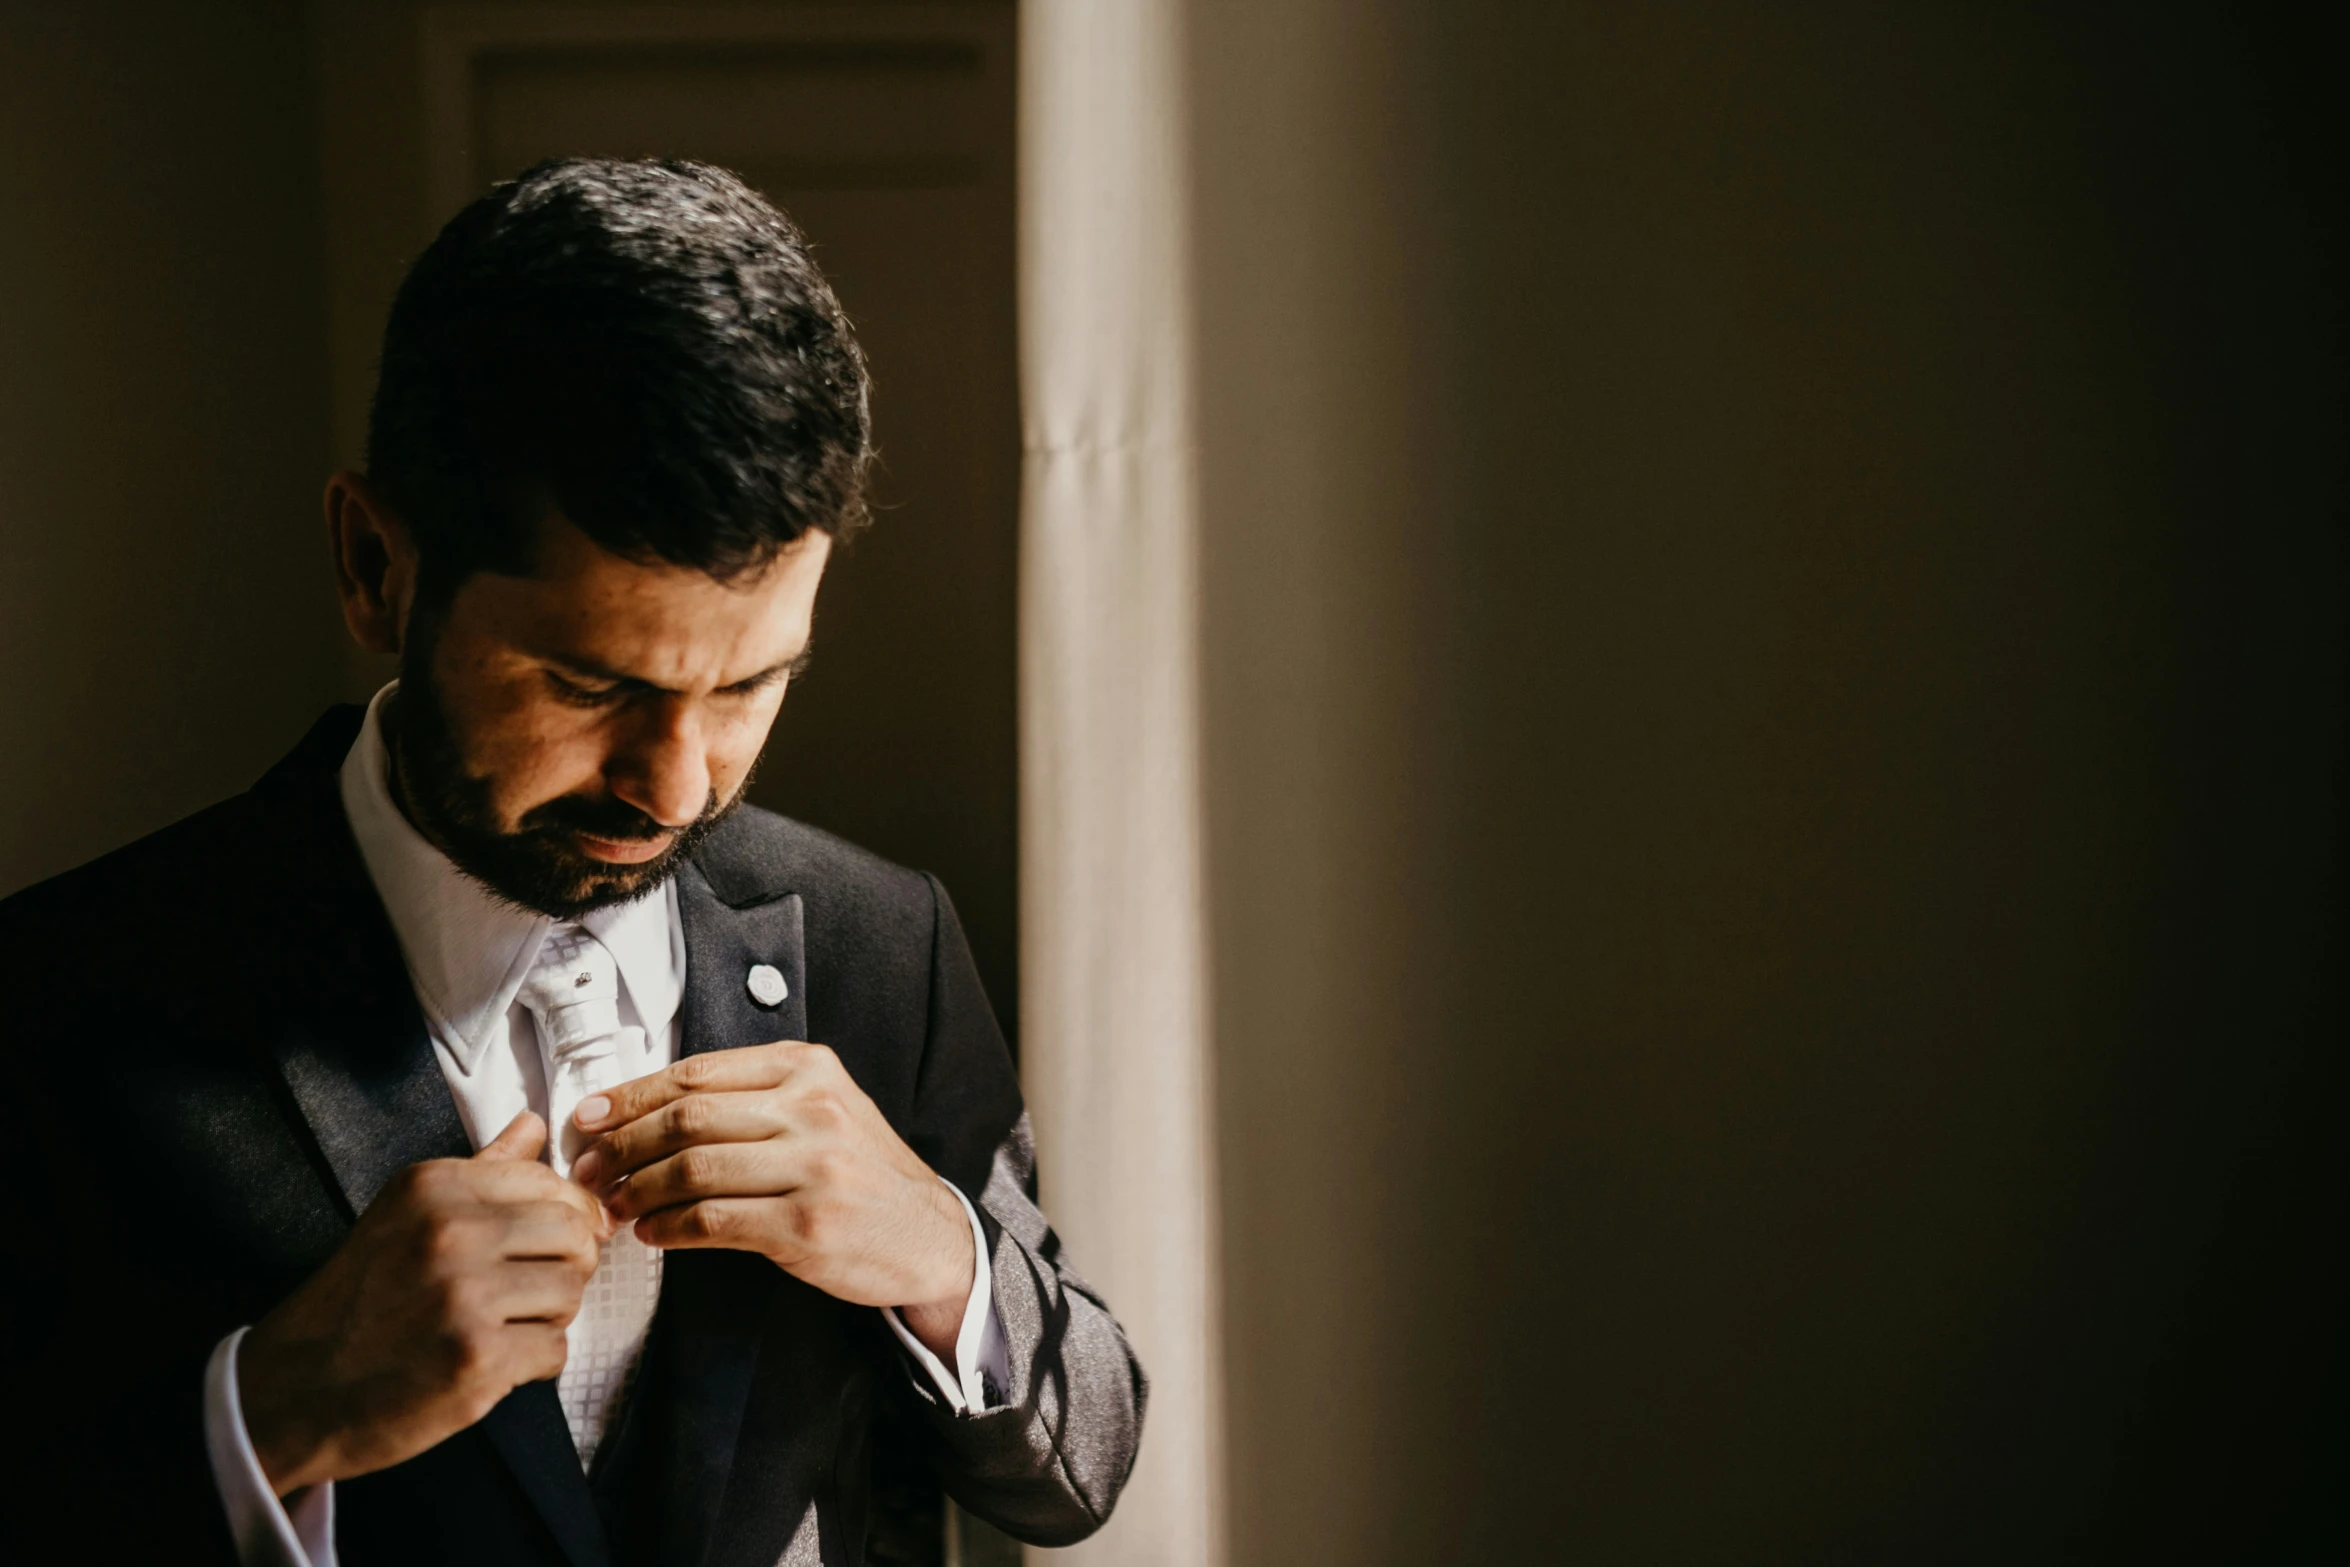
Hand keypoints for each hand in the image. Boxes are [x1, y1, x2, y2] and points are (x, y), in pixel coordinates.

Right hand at [238, 1113, 608, 1496]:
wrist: (295, 1392)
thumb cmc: (354, 1305)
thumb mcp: (404, 1216)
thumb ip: (480, 1170)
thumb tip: (532, 1125)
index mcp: (434, 1187)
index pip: (550, 1182)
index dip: (567, 1216)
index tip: (553, 1241)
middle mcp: (450, 1233)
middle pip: (574, 1233)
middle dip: (567, 1265)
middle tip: (534, 1288)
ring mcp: (464, 1297)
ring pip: (571, 1291)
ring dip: (551, 1315)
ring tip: (508, 1325)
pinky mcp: (477, 1359)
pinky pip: (555, 1349)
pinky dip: (534, 1363)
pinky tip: (495, 1361)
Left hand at [569, 1042, 974, 1356]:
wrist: (927, 1233)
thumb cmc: (861, 1172)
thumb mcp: (823, 1108)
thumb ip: (752, 1096)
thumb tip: (647, 1106)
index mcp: (808, 1069)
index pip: (697, 1072)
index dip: (631, 1095)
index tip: (590, 1117)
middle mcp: (813, 1109)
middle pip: (687, 1117)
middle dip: (622, 1145)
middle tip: (588, 1168)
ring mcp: (813, 1168)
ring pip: (692, 1169)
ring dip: (636, 1191)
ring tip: (613, 1205)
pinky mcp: (806, 1226)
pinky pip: (713, 1222)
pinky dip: (669, 1230)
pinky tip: (653, 1233)